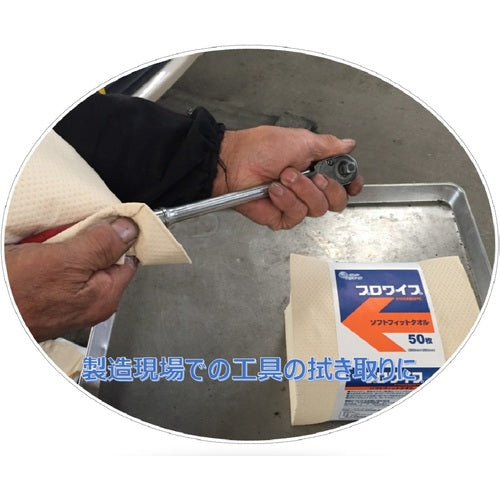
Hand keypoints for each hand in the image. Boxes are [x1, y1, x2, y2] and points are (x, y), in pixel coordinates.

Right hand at [5, 217, 138, 340]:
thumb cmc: (17, 295)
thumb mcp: (66, 261)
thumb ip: (102, 245)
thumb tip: (130, 230)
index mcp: (104, 296)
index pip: (128, 257)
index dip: (121, 235)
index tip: (111, 218)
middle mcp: (90, 301)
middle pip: (102, 256)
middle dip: (87, 239)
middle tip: (66, 234)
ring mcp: (67, 299)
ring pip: (76, 258)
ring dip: (63, 244)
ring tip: (45, 244)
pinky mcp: (46, 294)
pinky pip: (55, 265)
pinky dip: (47, 253)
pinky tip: (35, 251)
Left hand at [212, 126, 363, 229]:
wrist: (235, 162)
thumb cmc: (260, 148)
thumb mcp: (301, 140)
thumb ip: (329, 145)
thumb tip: (348, 144)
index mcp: (317, 168)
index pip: (344, 184)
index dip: (351, 185)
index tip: (352, 183)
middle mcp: (309, 188)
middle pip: (337, 202)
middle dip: (328, 188)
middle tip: (313, 176)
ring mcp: (296, 204)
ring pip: (318, 209)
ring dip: (302, 190)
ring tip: (284, 176)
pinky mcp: (282, 217)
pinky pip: (297, 215)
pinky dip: (286, 200)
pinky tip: (274, 190)